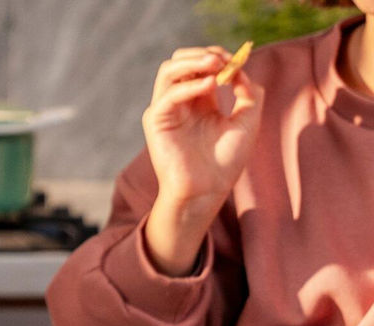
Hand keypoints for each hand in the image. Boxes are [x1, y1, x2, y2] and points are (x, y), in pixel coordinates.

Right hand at [141, 46, 264, 275]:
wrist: (208, 190)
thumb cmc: (225, 162)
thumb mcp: (247, 121)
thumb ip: (248, 93)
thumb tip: (242, 70)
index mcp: (199, 101)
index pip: (200, 66)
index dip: (217, 57)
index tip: (238, 58)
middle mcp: (179, 102)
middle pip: (179, 62)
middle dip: (202, 54)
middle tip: (224, 58)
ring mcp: (165, 110)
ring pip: (168, 71)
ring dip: (192, 62)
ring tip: (216, 64)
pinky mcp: (156, 122)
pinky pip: (168, 96)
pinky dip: (189, 86)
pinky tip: (211, 85)